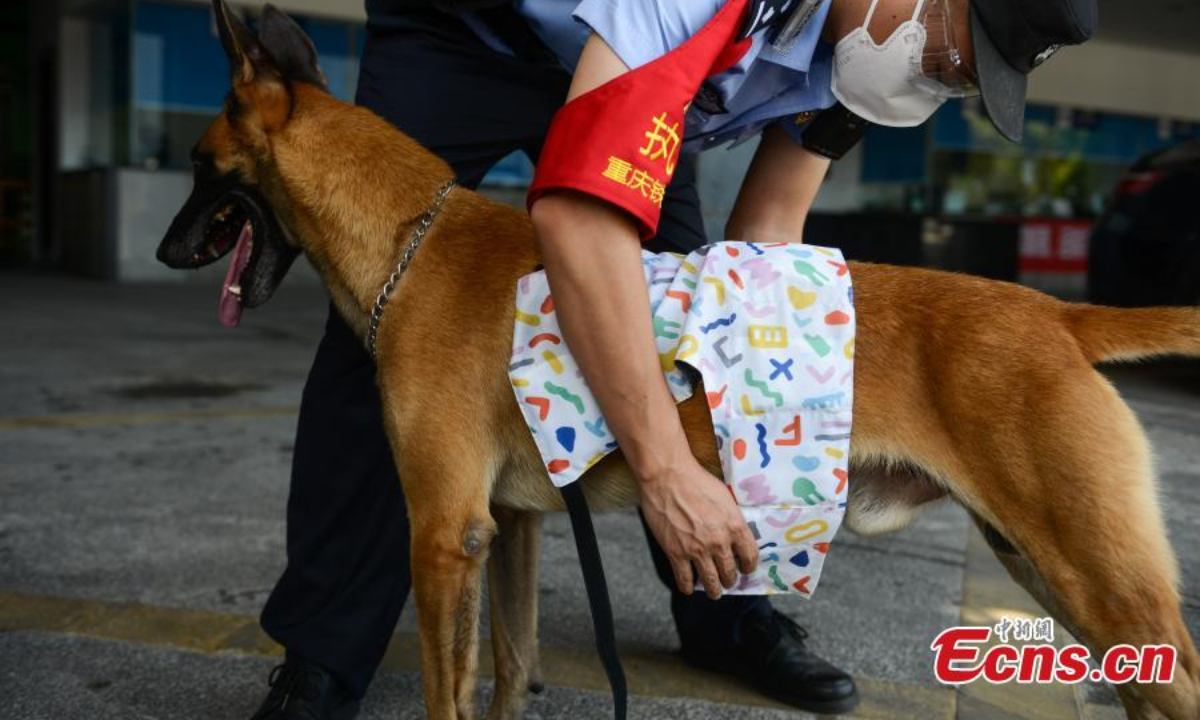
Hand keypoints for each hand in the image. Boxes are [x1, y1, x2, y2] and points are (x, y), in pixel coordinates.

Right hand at [638, 454, 758, 598]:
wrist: (668, 477)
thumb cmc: (696, 480)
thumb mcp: (725, 497)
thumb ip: (732, 518)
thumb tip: (735, 532)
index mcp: (735, 526)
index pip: (750, 556)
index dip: (749, 566)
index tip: (745, 569)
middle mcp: (719, 542)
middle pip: (730, 572)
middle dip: (730, 579)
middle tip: (728, 581)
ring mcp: (697, 550)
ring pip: (710, 581)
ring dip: (714, 590)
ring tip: (714, 592)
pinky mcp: (676, 553)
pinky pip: (685, 578)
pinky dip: (688, 587)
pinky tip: (689, 588)